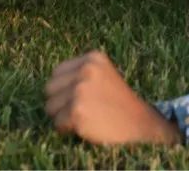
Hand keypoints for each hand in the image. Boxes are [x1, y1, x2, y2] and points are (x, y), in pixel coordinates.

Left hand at [44, 50, 180, 144]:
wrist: (139, 122)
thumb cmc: (118, 101)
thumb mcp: (103, 74)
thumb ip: (79, 72)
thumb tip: (51, 83)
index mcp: (92, 58)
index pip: (57, 73)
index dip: (62, 88)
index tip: (76, 98)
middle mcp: (85, 71)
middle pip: (49, 88)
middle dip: (59, 102)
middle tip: (77, 109)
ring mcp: (81, 91)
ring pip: (50, 106)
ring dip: (61, 116)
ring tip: (82, 117)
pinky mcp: (77, 111)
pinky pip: (57, 122)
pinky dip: (66, 129)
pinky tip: (83, 126)